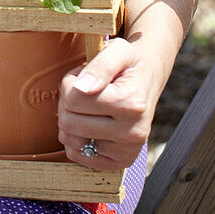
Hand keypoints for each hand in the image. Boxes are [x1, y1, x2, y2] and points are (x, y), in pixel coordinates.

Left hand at [58, 37, 158, 169]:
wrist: (148, 81)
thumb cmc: (129, 64)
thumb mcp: (118, 51)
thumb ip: (100, 66)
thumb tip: (81, 88)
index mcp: (131, 104)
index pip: (73, 99)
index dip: (70, 82)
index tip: (82, 76)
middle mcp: (132, 133)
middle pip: (69, 122)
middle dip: (67, 101)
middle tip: (83, 91)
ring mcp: (127, 151)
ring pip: (70, 140)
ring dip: (70, 120)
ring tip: (86, 106)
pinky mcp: (120, 162)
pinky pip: (78, 155)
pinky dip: (75, 138)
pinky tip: (89, 123)